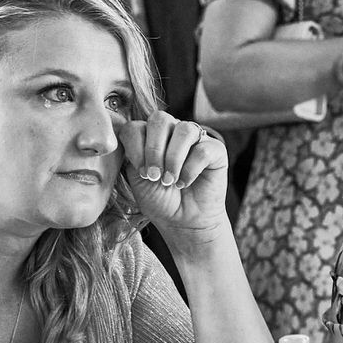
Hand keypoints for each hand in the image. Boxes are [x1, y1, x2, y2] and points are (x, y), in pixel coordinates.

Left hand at [117, 113, 228, 243]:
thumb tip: (127, 132)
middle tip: (154, 175)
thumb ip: (131, 153)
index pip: (137, 125)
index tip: (140, 173)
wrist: (183, 223)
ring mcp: (195, 139)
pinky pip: (202, 150)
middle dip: (154, 149)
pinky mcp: (216, 150)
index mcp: (150, 136)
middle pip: (160, 118)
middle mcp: (172, 132)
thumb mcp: (137, 177)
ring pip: (184, 129)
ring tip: (170, 180)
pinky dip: (190, 169)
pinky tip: (185, 182)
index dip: (135, 147)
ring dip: (173, 158)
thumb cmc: (160, 201)